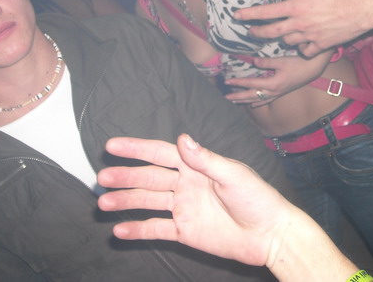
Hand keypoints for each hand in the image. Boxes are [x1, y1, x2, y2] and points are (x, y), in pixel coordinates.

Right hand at [97, 134, 293, 265]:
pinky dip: (138, 229)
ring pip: (148, 202)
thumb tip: (182, 138)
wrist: (270, 234)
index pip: (160, 153)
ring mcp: (184, 208)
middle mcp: (185, 184)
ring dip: (126, 201)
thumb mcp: (233, 175)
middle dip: (125, 177)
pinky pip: (157, 229)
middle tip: (102, 178)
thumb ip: (205, 159)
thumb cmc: (257, 198)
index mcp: (196, 166)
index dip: (136, 149)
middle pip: (149, 177)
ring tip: (103, 203)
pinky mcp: (185, 231)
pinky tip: (120, 230)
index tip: (112, 146)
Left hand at [225, 53, 332, 106]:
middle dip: (238, 96)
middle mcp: (273, 91)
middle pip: (252, 95)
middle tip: (226, 97)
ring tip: (235, 102)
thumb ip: (267, 62)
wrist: (312, 70)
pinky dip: (257, 103)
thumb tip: (254, 62)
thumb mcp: (282, 61)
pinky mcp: (280, 93)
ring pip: (258, 100)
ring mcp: (277, 94)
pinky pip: (266, 100)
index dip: (239, 82)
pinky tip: (252, 104)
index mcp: (273, 83)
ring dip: (245, 101)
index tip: (227, 81)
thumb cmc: (297, 63)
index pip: (251, 84)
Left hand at [236, 0, 372, 56]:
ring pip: (288, 42)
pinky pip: (306, 51)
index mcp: (296, 7)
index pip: (266, 12)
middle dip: (257, 32)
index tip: (237, 16)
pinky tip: (302, 43)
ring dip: (281, 38)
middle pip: (272, 33)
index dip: (249, 15)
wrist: (364, 9)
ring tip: (278, 34)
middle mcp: (300, 24)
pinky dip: (301, 48)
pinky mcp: (322, 45)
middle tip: (249, 32)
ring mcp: (310, 37)